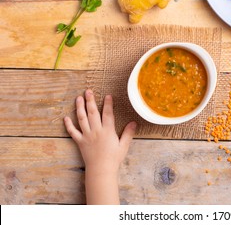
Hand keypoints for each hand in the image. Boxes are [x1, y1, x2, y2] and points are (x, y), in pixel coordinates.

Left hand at [64, 89, 136, 203]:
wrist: (101, 170)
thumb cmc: (113, 159)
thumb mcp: (123, 146)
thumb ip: (128, 133)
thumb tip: (133, 122)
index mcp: (107, 131)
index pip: (108, 114)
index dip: (108, 104)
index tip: (108, 95)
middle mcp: (96, 130)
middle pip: (92, 112)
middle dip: (90, 101)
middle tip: (88, 91)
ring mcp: (87, 135)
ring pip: (82, 119)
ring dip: (79, 107)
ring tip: (78, 98)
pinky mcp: (80, 142)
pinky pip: (73, 132)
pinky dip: (69, 125)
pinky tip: (66, 117)